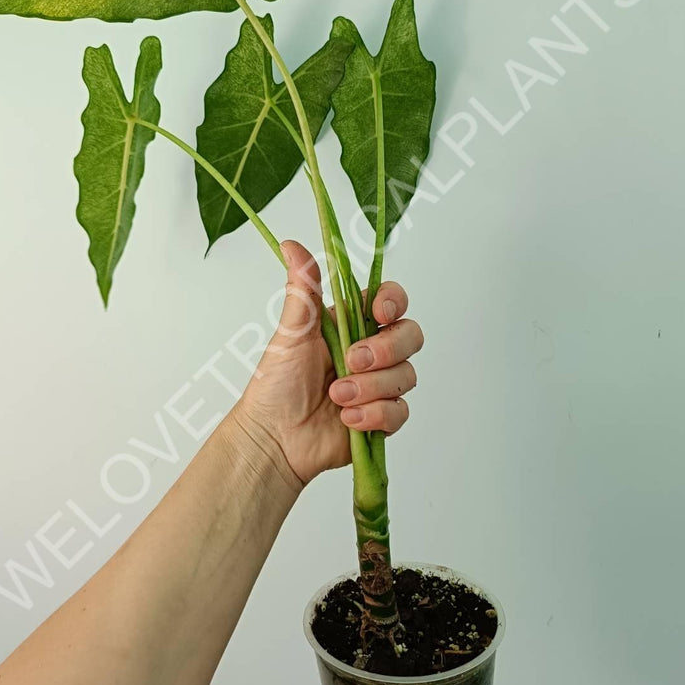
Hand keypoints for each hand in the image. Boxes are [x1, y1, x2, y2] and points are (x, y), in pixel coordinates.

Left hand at [228, 240, 423, 486]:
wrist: (273, 438)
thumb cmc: (276, 384)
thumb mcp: (291, 333)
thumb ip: (302, 290)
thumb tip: (291, 245)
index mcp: (352, 324)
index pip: (391, 301)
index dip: (393, 303)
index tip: (379, 314)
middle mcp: (371, 351)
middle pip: (410, 336)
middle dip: (385, 350)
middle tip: (352, 361)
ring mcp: (379, 385)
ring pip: (406, 375)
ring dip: (371, 388)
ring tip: (337, 396)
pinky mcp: (382, 417)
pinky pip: (400, 411)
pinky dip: (375, 415)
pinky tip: (347, 419)